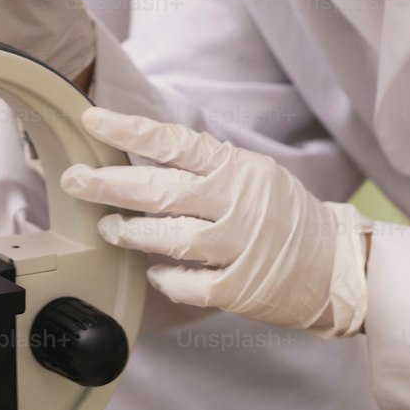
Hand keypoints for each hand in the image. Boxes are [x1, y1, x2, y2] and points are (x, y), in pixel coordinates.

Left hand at [61, 108, 370, 335]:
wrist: (336, 264)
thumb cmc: (284, 212)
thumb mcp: (251, 171)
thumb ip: (204, 164)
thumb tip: (146, 150)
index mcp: (233, 168)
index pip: (171, 142)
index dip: (127, 130)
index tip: (90, 120)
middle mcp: (233, 204)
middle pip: (158, 190)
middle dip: (107, 184)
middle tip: (73, 179)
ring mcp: (236, 248)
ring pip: (168, 238)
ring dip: (129, 232)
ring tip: (107, 227)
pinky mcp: (239, 289)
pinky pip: (188, 284)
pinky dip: (165, 277)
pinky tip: (152, 271)